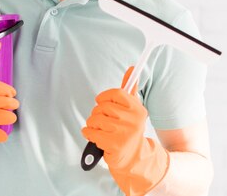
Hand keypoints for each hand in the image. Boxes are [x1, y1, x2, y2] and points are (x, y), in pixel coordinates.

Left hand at [81, 67, 168, 195]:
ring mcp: (125, 133)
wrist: (133, 157)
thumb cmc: (128, 129)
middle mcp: (134, 120)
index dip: (104, 97)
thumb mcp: (132, 109)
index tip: (101, 102)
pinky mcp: (115, 145)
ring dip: (93, 125)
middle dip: (97, 113)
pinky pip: (91, 132)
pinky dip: (89, 134)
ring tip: (101, 130)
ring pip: (95, 119)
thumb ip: (130, 89)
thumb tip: (131, 68)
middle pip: (102, 107)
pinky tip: (96, 137)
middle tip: (103, 121)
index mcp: (137, 109)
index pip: (115, 93)